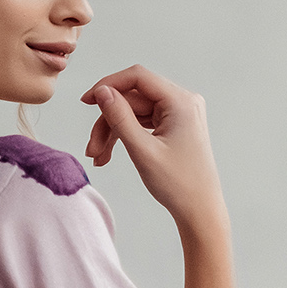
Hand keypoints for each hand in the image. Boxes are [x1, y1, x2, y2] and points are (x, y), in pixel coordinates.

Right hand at [81, 64, 228, 237]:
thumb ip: (119, 117)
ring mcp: (179, 114)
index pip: (138, 77)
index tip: (86, 101)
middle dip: (108, 122)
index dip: (108, 85)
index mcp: (181, 102)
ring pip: (134, 112)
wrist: (200, 210)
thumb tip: (102, 91)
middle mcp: (183, 102)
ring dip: (113, 132)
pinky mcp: (174, 126)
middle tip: (91, 148)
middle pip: (133, 99)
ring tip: (98, 157)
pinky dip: (125, 137)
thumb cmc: (179, 185)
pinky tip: (109, 155)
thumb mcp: (142, 150)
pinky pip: (142, 123)